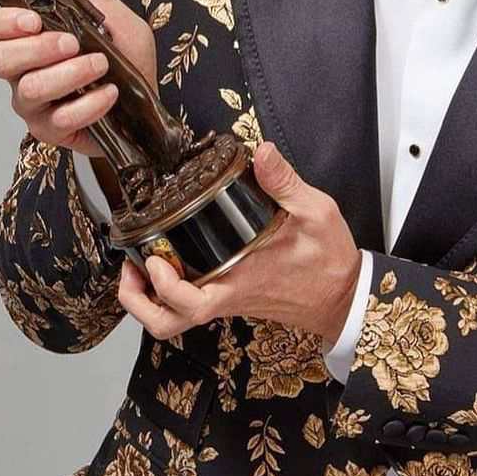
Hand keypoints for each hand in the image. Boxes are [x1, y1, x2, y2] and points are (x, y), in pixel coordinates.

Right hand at [0, 0, 156, 156]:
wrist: (149, 105)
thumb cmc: (126, 58)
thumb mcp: (111, 15)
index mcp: (28, 38)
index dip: (0, 22)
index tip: (33, 19)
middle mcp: (21, 71)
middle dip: (36, 48)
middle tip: (73, 42)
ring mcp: (33, 103)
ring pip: (27, 90)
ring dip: (68, 74)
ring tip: (101, 65)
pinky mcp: (51, 130)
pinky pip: (59, 120)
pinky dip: (88, 104)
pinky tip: (110, 94)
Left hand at [118, 141, 361, 344]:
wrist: (344, 294)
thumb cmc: (329, 260)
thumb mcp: (315, 212)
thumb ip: (284, 182)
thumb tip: (261, 153)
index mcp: (241, 281)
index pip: (190, 305)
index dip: (163, 288)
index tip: (154, 259)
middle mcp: (228, 296)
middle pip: (168, 322)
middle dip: (139, 302)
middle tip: (132, 267)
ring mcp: (227, 301)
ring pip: (175, 319)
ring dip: (149, 299)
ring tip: (143, 265)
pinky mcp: (231, 298)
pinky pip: (190, 305)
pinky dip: (170, 290)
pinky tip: (172, 261)